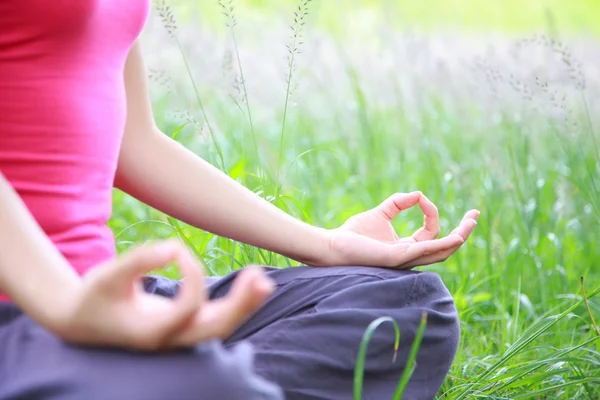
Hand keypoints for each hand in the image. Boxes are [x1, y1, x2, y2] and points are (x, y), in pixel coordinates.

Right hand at [53, 241, 273, 350]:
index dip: (192, 274)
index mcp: (151, 332)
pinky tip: (253, 286)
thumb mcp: (107, 275)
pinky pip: (216, 320)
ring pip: (221, 329)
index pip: (187, 306)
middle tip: (258, 276)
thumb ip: (138, 260)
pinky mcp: (183, 328)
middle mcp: (170, 340)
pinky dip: (236, 305)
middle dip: (240, 305)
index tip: (179, 250)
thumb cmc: (93, 296)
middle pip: (215, 329)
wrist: (80, 322)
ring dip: (244, 306)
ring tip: (264, 281)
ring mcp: (179, 337)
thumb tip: (172, 248)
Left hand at [324, 192, 478, 268]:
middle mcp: (409, 256)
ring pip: (440, 253)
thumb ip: (398, 203)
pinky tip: (453, 236)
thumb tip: (418, 194)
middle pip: (445, 247)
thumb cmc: (352, 234)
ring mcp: (405, 259)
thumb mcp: (381, 213)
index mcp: (406, 247)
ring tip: (471, 223)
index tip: (422, 198)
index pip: (431, 233)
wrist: (333, 245)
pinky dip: (439, 244)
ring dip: (458, 238)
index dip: (431, 214)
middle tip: (475, 215)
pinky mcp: (396, 258)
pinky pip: (423, 251)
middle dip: (462, 232)